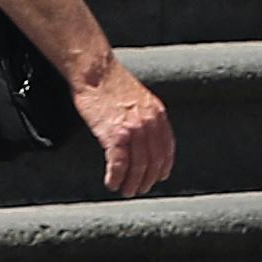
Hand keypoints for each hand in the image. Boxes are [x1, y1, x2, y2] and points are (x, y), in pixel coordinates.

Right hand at [79, 66, 175, 199]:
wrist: (95, 71)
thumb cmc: (110, 82)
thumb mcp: (139, 98)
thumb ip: (146, 117)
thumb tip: (144, 136)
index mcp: (158, 114)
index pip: (167, 149)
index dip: (163, 167)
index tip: (158, 177)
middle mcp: (150, 123)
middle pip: (154, 161)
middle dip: (148, 179)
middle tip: (140, 189)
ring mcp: (133, 130)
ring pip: (139, 166)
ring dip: (132, 183)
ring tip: (126, 190)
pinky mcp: (114, 135)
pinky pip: (119, 164)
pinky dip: (116, 177)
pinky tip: (112, 182)